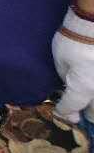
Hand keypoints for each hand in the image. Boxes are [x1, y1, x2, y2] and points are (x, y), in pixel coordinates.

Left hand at [54, 5, 93, 122]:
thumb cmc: (74, 39)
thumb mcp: (61, 60)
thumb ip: (66, 77)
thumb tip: (70, 84)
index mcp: (82, 89)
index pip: (71, 108)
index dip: (64, 112)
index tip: (62, 113)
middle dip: (86, 113)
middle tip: (80, 108)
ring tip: (90, 99)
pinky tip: (93, 83)